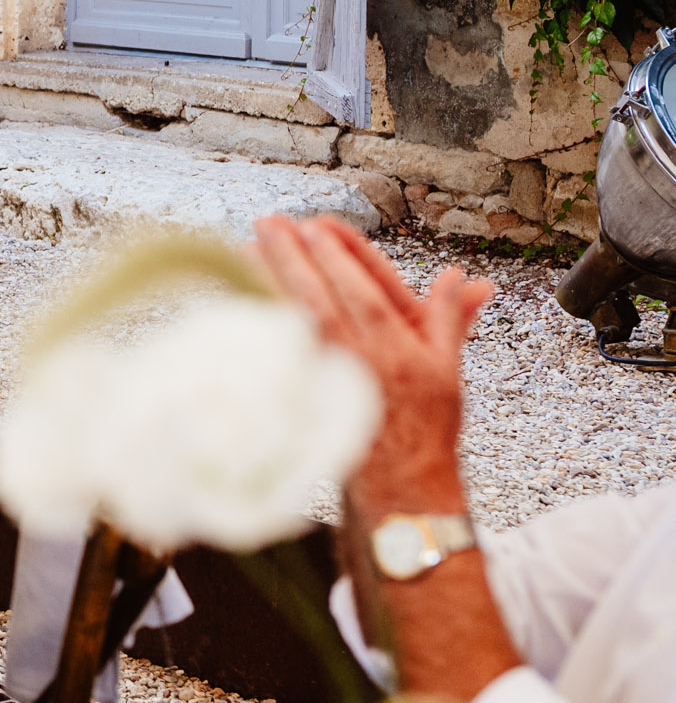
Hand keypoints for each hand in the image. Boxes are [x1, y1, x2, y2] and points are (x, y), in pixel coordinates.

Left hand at [250, 215, 493, 514]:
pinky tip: (239, 301)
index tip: (317, 225)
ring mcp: (330, 377)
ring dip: (268, 281)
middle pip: (321, 295)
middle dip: (294, 255)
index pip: (365, 286)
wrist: (402, 481)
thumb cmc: (425, 424)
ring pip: (294, 320)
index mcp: (398, 344)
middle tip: (270, 222)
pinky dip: (259, 324)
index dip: (340, 253)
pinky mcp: (307, 397)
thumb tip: (463, 277)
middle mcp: (361, 356)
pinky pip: (278, 353)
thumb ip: (450, 318)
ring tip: (245, 247)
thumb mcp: (448, 367)